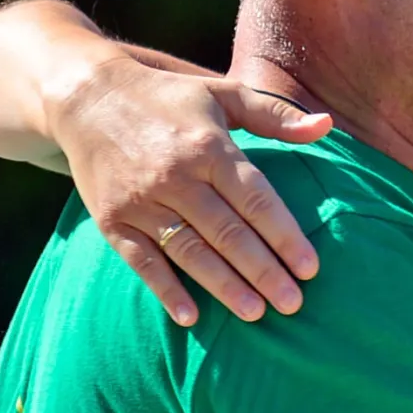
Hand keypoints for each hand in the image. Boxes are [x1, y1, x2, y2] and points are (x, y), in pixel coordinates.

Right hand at [49, 57, 331, 325]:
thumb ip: (275, 115)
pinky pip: (142, 260)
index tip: (310, 268)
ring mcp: (141, 200)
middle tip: (293, 303)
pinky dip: (165, 289)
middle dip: (263, 271)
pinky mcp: (112, 219)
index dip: (285, 236)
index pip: (256, 199)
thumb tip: (327, 124)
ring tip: (256, 314)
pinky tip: (191, 317)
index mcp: (209, 147)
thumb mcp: (222, 95)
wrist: (86, 96)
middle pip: (228, 232)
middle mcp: (176, 176)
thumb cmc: (168, 99)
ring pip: (190, 251)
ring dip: (224, 286)